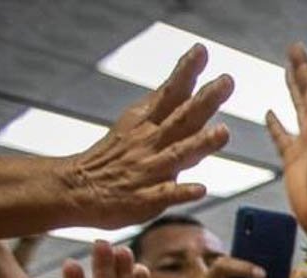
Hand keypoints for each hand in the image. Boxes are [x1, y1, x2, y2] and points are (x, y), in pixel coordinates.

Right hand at [61, 45, 232, 228]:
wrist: (78, 188)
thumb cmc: (115, 155)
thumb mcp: (136, 121)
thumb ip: (164, 105)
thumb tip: (187, 78)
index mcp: (147, 122)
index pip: (170, 93)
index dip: (186, 71)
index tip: (201, 50)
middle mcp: (150, 142)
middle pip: (182, 118)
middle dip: (205, 100)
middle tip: (227, 81)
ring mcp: (148, 170)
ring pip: (178, 154)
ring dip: (201, 143)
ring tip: (224, 132)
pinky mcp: (144, 199)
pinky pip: (165, 195)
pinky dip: (182, 191)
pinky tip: (200, 189)